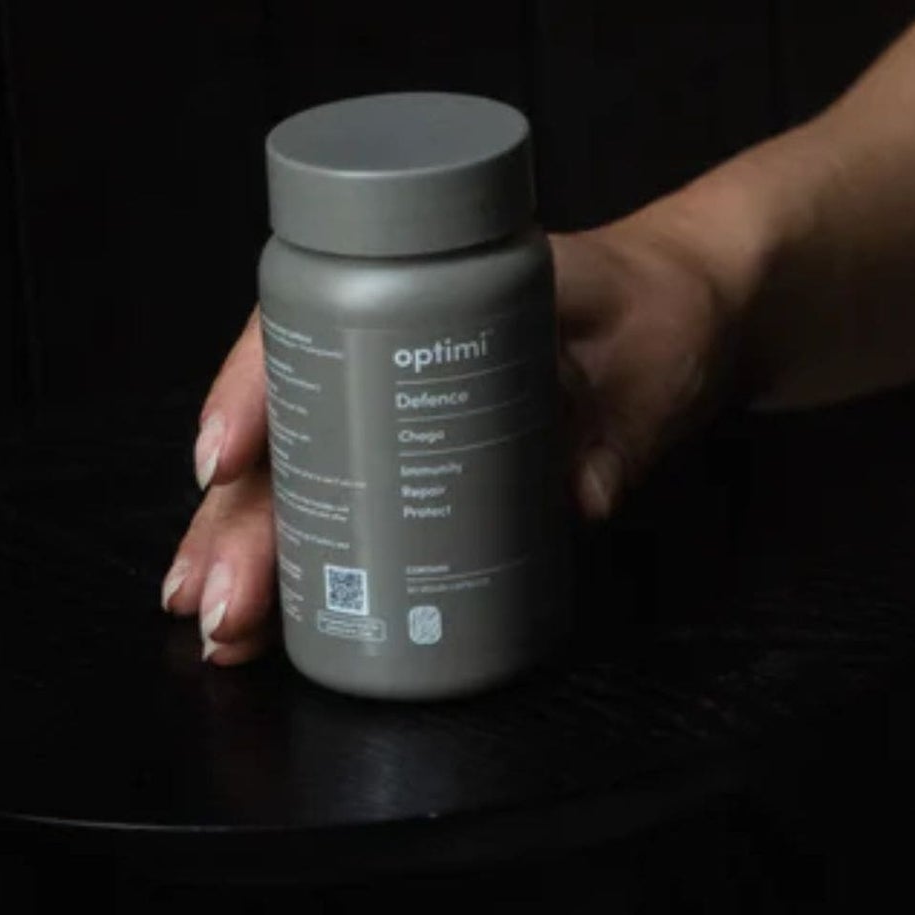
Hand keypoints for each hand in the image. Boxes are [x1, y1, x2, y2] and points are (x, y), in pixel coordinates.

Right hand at [160, 204, 745, 665]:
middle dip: (240, 517)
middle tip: (216, 597)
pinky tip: (266, 614)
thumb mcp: (652, 358)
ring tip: (218, 626)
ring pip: (306, 477)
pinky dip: (303, 561)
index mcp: (436, 289)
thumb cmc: (666, 311)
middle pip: (294, 429)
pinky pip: (350, 507)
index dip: (258, 389)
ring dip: (251, 548)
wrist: (698, 313)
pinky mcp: (429, 463)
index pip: (317, 325)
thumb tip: (574, 497)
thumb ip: (621, 425)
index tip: (230, 460)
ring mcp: (409, 408)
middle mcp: (401, 346)